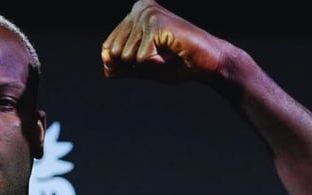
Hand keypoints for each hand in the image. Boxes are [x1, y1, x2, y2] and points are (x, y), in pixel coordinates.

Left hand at [101, 0, 224, 82]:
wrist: (205, 65)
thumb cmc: (176, 64)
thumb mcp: (143, 68)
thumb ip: (122, 67)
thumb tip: (105, 66)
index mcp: (134, 15)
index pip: (107, 49)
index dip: (125, 64)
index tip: (150, 56)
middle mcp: (140, 9)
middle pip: (113, 53)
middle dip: (135, 64)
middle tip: (159, 56)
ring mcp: (148, 14)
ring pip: (127, 56)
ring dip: (148, 64)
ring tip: (166, 54)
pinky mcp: (157, 24)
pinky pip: (142, 59)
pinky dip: (157, 65)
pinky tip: (171, 54)